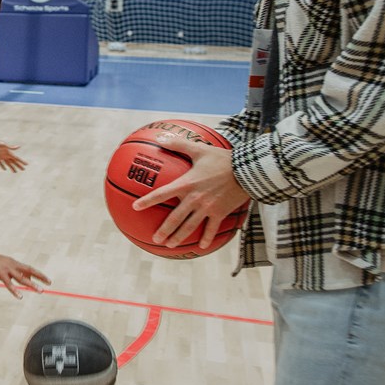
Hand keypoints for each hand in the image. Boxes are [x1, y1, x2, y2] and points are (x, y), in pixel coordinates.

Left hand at [0, 137, 26, 171]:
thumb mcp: (4, 145)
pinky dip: (2, 166)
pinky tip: (5, 169)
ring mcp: (1, 156)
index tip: (27, 164)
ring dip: (12, 167)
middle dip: (18, 166)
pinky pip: (0, 163)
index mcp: (8, 153)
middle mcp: (6, 155)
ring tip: (15, 172)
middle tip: (23, 170)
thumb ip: (11, 147)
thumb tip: (19, 146)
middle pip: (14, 162)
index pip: (17, 159)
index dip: (22, 162)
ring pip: (8, 164)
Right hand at [0, 251, 50, 298]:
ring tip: (40, 291)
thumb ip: (8, 272)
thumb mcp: (1, 265)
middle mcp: (12, 265)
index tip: (46, 279)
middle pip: (29, 271)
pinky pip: (9, 284)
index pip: (29, 268)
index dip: (38, 274)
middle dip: (40, 277)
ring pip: (22, 278)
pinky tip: (20, 296)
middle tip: (49, 283)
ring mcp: (7, 269)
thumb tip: (13, 278)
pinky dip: (15, 290)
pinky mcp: (0, 274)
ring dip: (32, 285)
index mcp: (13, 262)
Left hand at [131, 133, 251, 251]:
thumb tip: (160, 137)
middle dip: (164, 230)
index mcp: (186, 184)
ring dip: (179, 237)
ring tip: (170, 245)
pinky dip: (207, 238)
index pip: (162, 194)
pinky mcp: (220, 213)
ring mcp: (208, 208)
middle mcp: (194, 199)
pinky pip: (212, 229)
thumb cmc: (223, 159)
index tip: (135, 208)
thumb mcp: (199, 149)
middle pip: (175, 218)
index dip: (147, 201)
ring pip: (190, 227)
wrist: (248, 171)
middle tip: (155, 238)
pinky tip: (202, 247)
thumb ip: (179, 144)